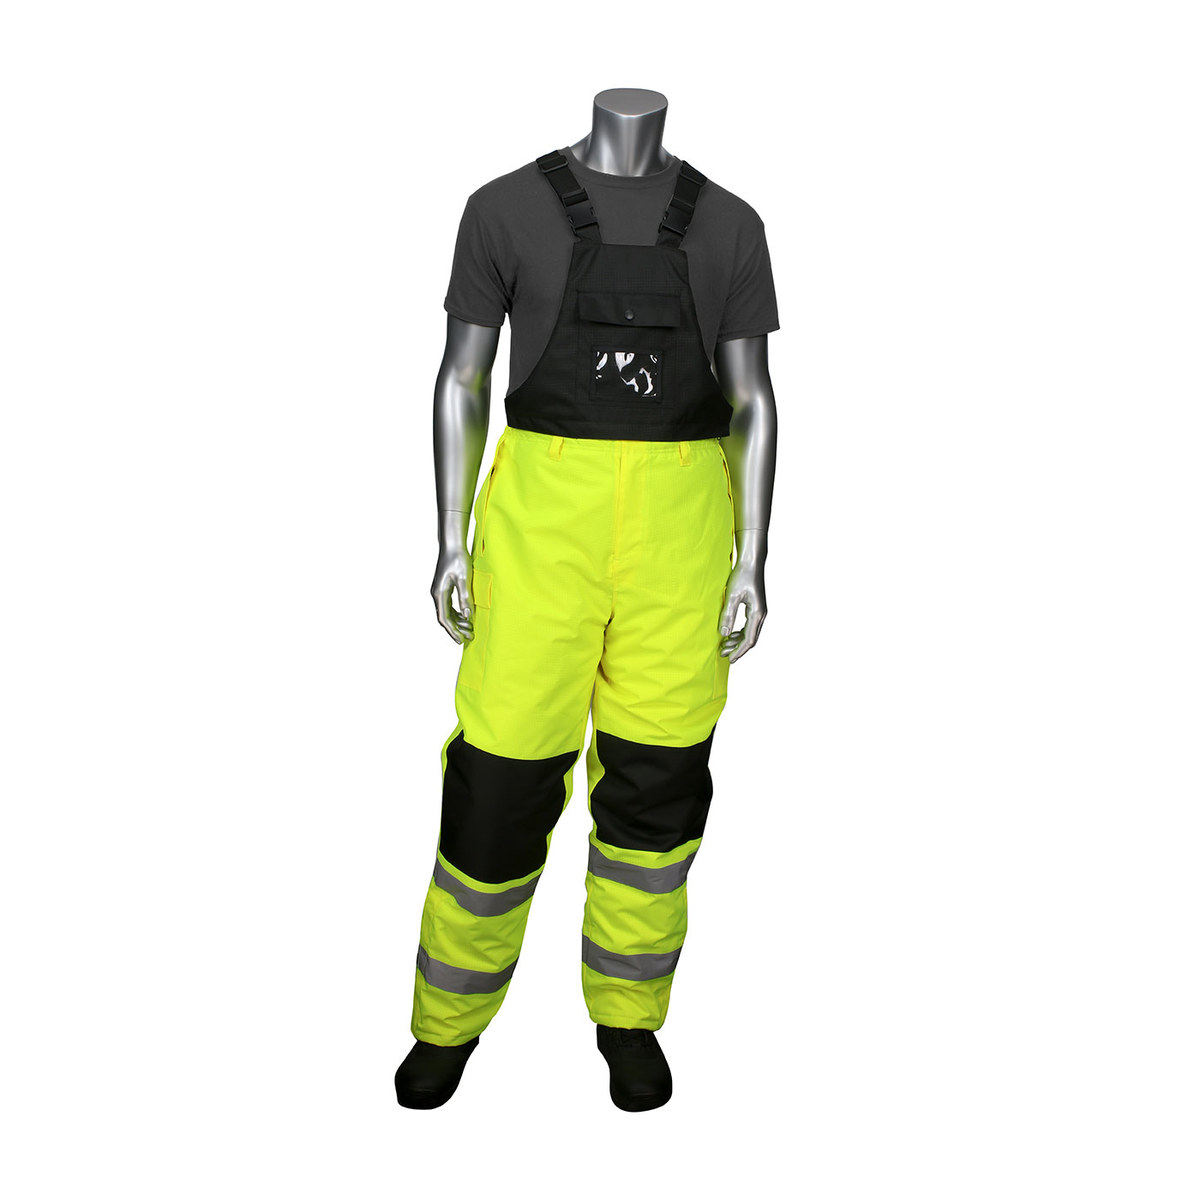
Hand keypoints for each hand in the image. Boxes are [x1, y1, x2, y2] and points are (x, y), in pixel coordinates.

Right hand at [431, 547, 473, 644]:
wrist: (452, 544)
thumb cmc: (458, 558)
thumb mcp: (464, 578)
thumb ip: (465, 597)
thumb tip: (467, 616)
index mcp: (439, 593)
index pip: (444, 618)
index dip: (452, 631)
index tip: (461, 640)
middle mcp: (437, 594)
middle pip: (445, 618)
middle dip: (457, 629)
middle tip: (470, 636)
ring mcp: (440, 592)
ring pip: (447, 613)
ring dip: (458, 622)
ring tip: (471, 628)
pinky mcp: (444, 588)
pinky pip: (449, 606)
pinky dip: (457, 614)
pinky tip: (467, 617)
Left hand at [718, 532, 766, 663]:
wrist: (751, 562)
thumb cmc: (742, 576)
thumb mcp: (732, 596)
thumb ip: (728, 615)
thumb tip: (724, 634)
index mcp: (757, 614)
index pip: (749, 639)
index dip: (739, 651)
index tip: (729, 659)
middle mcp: (761, 615)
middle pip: (751, 639)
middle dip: (737, 648)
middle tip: (722, 653)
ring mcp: (760, 612)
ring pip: (750, 633)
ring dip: (738, 641)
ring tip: (723, 645)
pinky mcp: (756, 608)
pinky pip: (749, 626)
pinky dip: (740, 633)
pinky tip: (730, 634)